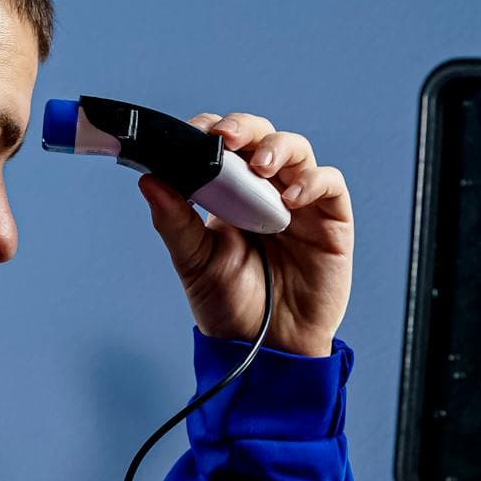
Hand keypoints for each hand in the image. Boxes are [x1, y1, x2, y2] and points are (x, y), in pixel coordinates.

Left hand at [138, 111, 352, 356]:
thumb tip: (149, 180)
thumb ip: (174, 222)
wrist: (267, 351)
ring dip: (277, 148)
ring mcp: (301, 203)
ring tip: (260, 166)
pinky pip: (329, 184)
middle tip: (225, 139)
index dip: (209, 132)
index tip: (192, 134)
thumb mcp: (195, 263)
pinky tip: (291, 198)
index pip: (222, 147)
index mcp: (230, 195)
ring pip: (297, 151)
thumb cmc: (230, 309)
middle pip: (261, 137)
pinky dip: (312, 180)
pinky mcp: (332, 220)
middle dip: (243, 129)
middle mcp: (266, 191)